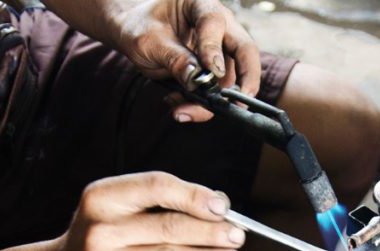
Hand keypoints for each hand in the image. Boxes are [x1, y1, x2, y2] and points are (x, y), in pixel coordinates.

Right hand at [55, 172, 245, 250]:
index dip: (194, 195)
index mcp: (103, 197)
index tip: (222, 206)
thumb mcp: (121, 207)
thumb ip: (163, 203)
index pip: (157, 187)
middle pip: (169, 226)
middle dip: (211, 232)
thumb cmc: (102, 237)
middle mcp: (100, 229)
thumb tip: (217, 204)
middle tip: (237, 236)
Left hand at [107, 0, 260, 121]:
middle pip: (244, 51)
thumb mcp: (150, 41)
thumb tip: (197, 80)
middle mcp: (218, 27)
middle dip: (247, 79)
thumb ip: (175, 58)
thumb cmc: (140, 27)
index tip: (211, 70)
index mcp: (200, 5)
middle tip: (240, 102)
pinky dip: (200, 105)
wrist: (133, 35)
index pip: (215, 23)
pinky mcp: (213, 72)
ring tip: (182, 111)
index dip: (214, 48)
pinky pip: (215, 92)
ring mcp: (219, 51)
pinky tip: (178, 106)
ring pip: (230, 79)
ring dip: (212, 101)